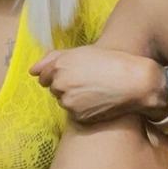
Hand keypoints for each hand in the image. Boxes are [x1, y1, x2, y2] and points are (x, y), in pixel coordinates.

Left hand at [29, 45, 167, 123]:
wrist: (135, 82)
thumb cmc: (111, 62)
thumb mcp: (82, 52)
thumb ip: (53, 58)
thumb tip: (32, 70)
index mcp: (59, 66)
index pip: (43, 75)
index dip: (59, 74)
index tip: (74, 74)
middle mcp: (60, 84)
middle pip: (53, 89)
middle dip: (66, 86)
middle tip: (88, 80)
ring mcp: (68, 101)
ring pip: (64, 101)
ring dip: (74, 97)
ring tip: (95, 90)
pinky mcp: (78, 116)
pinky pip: (74, 113)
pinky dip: (83, 108)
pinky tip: (98, 100)